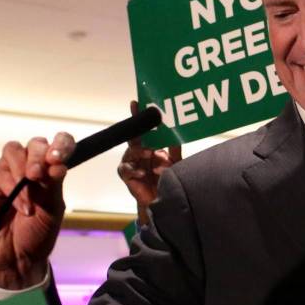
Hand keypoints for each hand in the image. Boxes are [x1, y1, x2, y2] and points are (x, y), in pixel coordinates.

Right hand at [0, 132, 73, 290]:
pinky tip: (22, 206)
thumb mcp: (52, 210)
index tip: (58, 158)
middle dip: (38, 156)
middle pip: (35, 144)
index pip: (59, 145)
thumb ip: (53, 185)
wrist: (16, 258)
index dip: (61, 144)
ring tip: (29, 190)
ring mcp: (10, 173)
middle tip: (38, 174)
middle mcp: (31, 167)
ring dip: (22, 168)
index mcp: (51, 171)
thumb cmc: (37, 234)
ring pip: (13, 151)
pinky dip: (11, 187)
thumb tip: (58, 165)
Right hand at [117, 100, 180, 223]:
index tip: (137, 103)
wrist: (166, 201)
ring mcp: (132, 164)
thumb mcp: (175, 162)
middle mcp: (140, 153)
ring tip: (149, 154)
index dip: (140, 116)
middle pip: (134, 138)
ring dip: (139, 152)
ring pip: (130, 152)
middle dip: (136, 129)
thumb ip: (175, 147)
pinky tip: (142, 172)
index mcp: (151, 147)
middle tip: (140, 124)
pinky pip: (126, 169)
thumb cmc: (169, 180)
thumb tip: (178, 130)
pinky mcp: (127, 176)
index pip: (144, 130)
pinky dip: (134, 169)